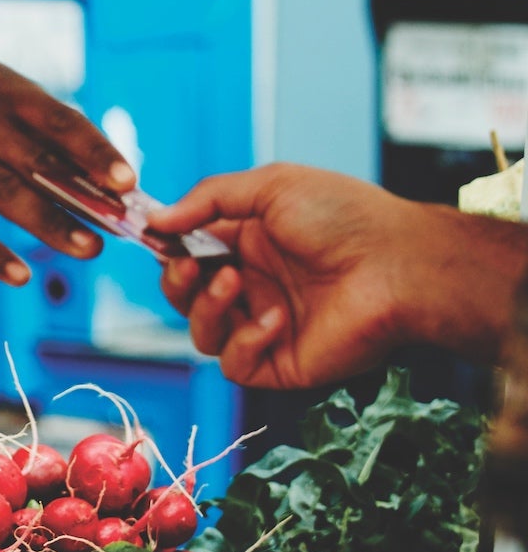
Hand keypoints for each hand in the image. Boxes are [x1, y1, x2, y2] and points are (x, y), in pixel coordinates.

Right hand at [0, 11, 133, 284]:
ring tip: (88, 251)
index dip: (94, 151)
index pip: (57, 119)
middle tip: (121, 229)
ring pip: (3, 192)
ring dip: (50, 224)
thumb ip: (31, 120)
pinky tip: (21, 275)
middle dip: (84, 197)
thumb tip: (99, 171)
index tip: (128, 181)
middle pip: (37, 160)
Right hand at [147, 162, 527, 388]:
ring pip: (202, 333)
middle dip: (175, 281)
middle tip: (188, 265)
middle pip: (185, 296)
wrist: (400, 264)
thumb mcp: (270, 187)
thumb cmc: (344, 217)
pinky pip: (236, 365)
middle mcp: (253, 285)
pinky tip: (275, 319)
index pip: (187, 253)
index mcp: (248, 244)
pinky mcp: (283, 362)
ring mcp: (266, 326)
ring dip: (204, 309)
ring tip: (235, 284)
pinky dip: (245, 341)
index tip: (151, 236)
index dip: (165, 248)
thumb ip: (207, 199)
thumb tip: (155, 219)